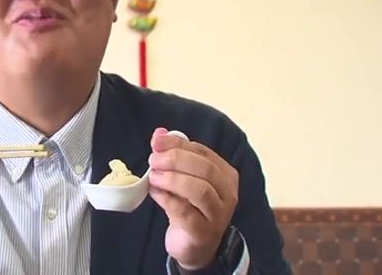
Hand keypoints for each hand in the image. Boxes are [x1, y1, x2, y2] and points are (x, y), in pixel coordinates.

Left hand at [148, 127, 238, 269]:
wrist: (195, 247)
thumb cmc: (190, 207)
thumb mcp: (184, 178)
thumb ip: (174, 155)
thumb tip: (159, 134)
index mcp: (225, 174)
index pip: (203, 152)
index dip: (178, 144)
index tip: (157, 141)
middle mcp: (228, 193)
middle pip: (205, 169)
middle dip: (176, 160)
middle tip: (153, 160)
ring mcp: (218, 214)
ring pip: (199, 190)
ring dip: (172, 179)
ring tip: (153, 177)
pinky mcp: (203, 232)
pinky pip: (185, 211)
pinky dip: (166, 198)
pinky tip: (154, 192)